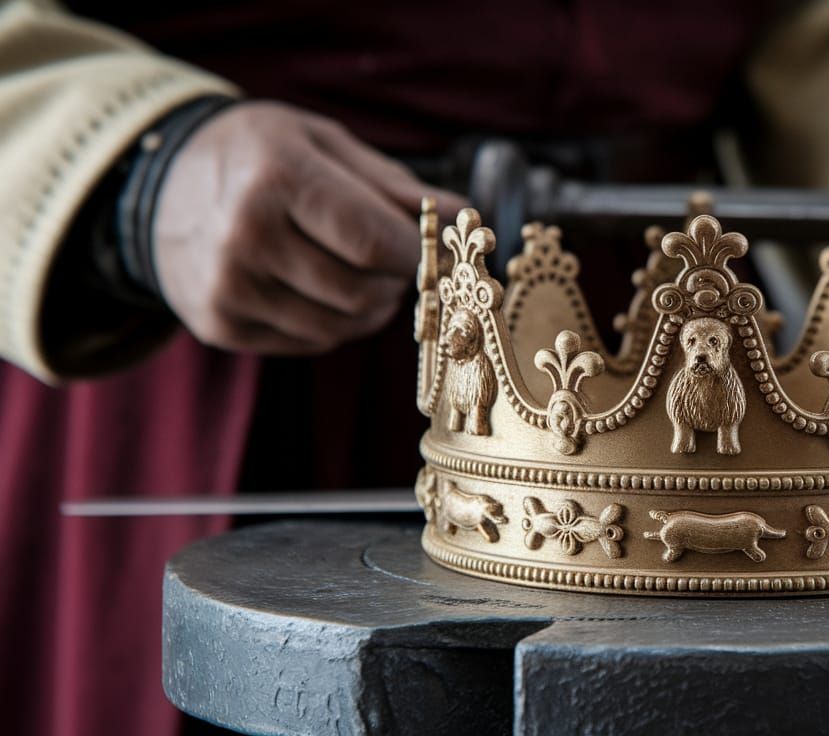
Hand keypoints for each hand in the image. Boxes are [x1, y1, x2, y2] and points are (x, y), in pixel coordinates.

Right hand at [153, 101, 464, 353]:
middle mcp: (244, 235)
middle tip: (389, 259)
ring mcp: (227, 287)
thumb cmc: (260, 156)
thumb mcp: (323, 143)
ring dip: (369, 306)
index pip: (374, 241)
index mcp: (276, 177)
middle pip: (361, 289)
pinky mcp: (219, 325)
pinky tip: (317, 287)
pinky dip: (332, 321)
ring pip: (341, 323)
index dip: (415, 252)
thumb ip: (395, 185)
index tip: (425, 245)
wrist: (158, 184)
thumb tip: (465, 215)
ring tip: (358, 272)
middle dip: (394, 280)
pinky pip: (311, 341)